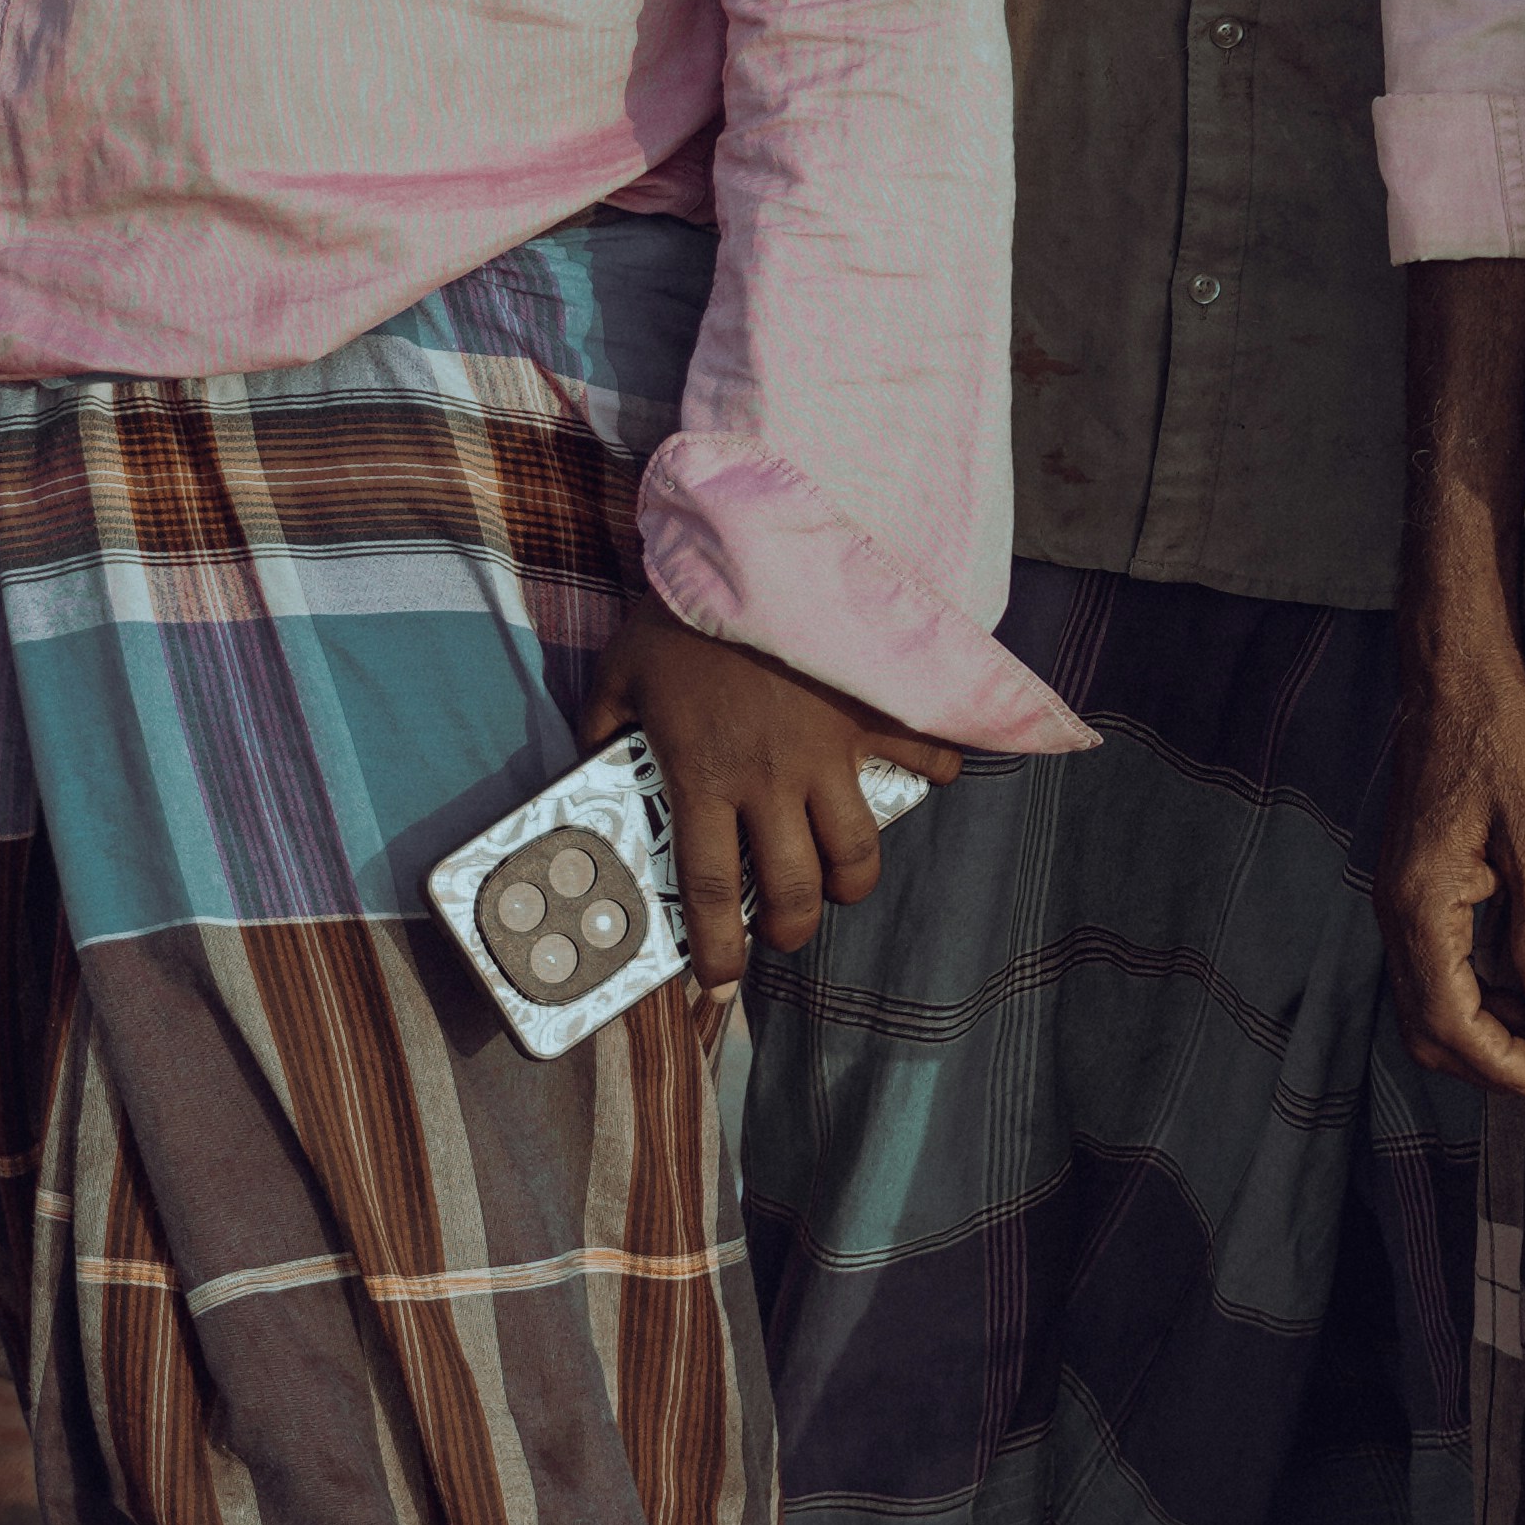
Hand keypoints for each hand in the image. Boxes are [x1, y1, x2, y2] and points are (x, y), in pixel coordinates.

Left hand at [605, 607, 964, 983]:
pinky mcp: (875, 711)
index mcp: (703, 778)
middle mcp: (771, 781)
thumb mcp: (619, 670)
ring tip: (839, 877)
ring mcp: (831, 751)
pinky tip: (922, 774)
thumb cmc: (681, 609)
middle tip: (782, 928)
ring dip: (850, 880)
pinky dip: (932, 772)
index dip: (717, 948)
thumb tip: (593, 763)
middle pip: (793, 890)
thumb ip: (603, 727)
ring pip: (858, 852)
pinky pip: (924, 758)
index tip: (720, 979)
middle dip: (789, 927)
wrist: (756, 544)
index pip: (708, 891)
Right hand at [1371, 593, 1524, 1102]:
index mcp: (1422, 903)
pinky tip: (1522, 980)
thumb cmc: (1500, 737)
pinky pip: (1431, 965)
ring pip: (1424, 1000)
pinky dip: (1473, 993)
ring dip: (1480, 1031)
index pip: (1450, 1022)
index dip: (1502, 1065)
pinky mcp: (1412, 884)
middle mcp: (1396, 910)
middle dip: (1487, 1062)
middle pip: (1426, 1027)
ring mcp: (1398, 898)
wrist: (1455, 673)